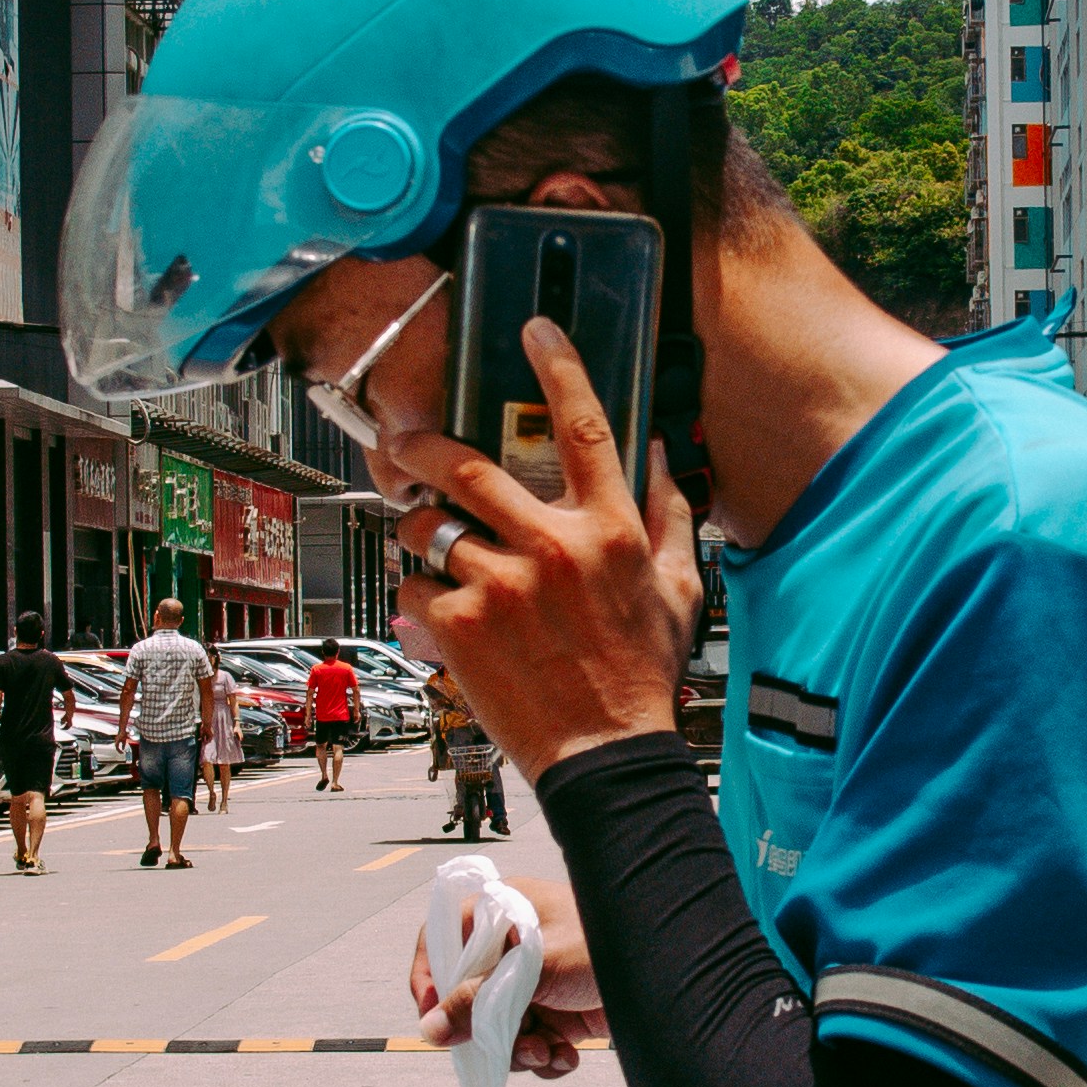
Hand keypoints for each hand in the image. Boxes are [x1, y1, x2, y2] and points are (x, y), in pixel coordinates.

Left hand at [379, 317, 702, 779]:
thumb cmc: (644, 675)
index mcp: (608, 530)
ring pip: (428, 526)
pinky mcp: (458, 626)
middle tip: (406, 444)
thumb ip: (668, 513)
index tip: (535, 329)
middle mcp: (550, 547)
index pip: (582, 424)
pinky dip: (417, 593)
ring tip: (430, 547)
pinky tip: (439, 611)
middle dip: (422, 445)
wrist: (607, 757)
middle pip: (466, 464)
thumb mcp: (680, 589)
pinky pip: (413, 585)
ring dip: (420, 530)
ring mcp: (499, 586)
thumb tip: (659, 452)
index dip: (558, 365)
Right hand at [402, 870, 608, 1078]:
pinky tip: (570, 1056)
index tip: (435, 1019)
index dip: (431, 978)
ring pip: (502, 1027)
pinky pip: (534, 1041)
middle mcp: (516, 945)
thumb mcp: (537, 969)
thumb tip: (429, 1031)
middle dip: (488, 1032)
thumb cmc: (606, 944)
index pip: (443, 939)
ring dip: (521, 1051)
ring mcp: (539, 979)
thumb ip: (479, 1000)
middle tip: (509, 1047)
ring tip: (548, 1053)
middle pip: (471, 996)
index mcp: (502, 911)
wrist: (678, 970)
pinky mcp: (563, 1009)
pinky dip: (548, 1057)